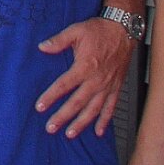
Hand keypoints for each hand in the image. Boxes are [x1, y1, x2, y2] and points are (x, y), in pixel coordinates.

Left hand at [35, 17, 133, 137]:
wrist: (123, 30)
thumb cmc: (99, 30)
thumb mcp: (76, 31)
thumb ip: (58, 41)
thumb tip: (42, 47)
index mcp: (85, 66)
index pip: (64, 85)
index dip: (51, 97)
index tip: (40, 107)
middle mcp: (96, 80)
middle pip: (77, 103)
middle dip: (63, 117)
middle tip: (51, 128)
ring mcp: (107, 86)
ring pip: (93, 110)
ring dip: (81, 123)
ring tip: (70, 134)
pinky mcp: (116, 88)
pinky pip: (111, 108)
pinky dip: (104, 121)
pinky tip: (98, 131)